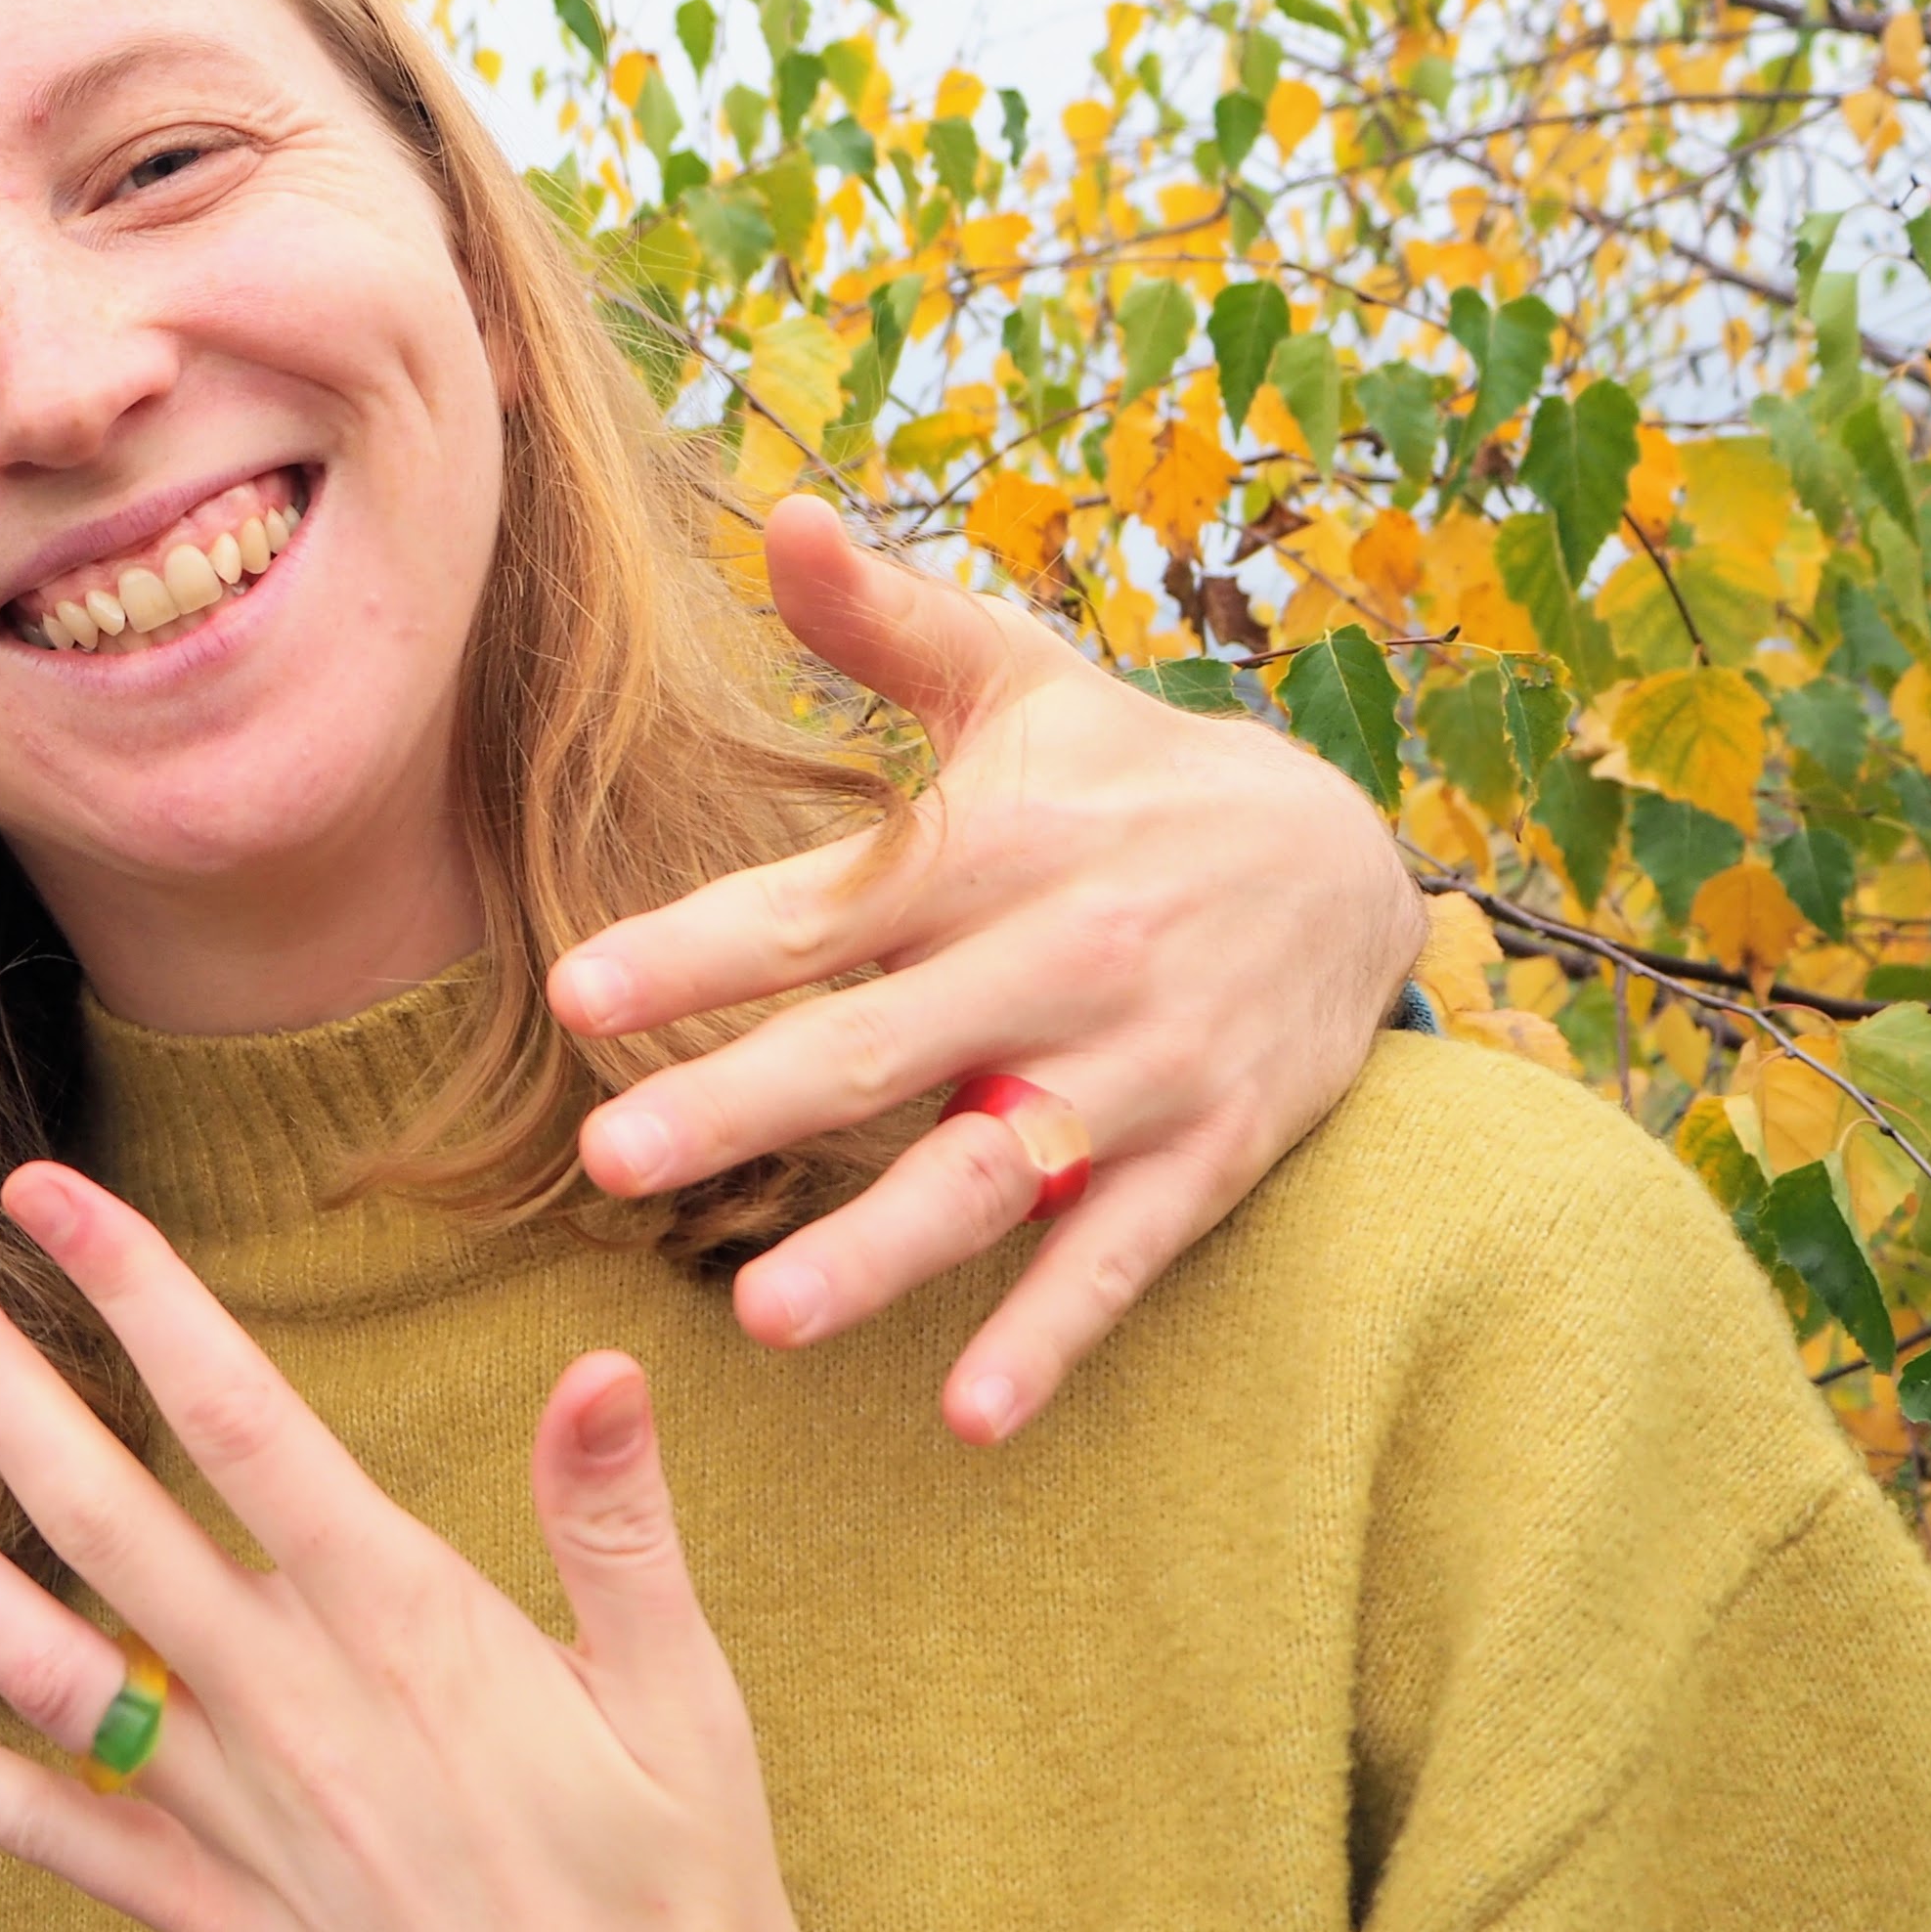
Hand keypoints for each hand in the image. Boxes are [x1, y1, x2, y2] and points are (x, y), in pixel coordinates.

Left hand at [0, 1163, 861, 1931]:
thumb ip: (619, 1533)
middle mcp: (301, 1718)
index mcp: (418, 1639)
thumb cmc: (694, 1929)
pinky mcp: (214, 1929)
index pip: (249, 1428)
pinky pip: (48, 1838)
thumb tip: (606, 1365)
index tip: (50, 1192)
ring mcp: (242, 1830)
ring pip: (41, 1663)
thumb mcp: (692, 1716)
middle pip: (106, 1515)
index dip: (143, 1299)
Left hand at [551, 495, 1423, 1444]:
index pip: (819, 904)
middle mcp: (1061, 956)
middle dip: (744, 1105)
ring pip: (995, 1171)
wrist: (1354, 860)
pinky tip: (966, 1415)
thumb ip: (884, 619)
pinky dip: (1050, 1336)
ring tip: (762, 1319)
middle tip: (610, 1166)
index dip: (697, 951)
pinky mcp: (1210, 1154)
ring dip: (880, 1250)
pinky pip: (1121, 1258)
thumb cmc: (1130, 769)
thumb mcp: (1020, 677)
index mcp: (991, 844)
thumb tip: (780, 516)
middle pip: (880, 1046)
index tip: (576, 995)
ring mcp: (1138, 1068)